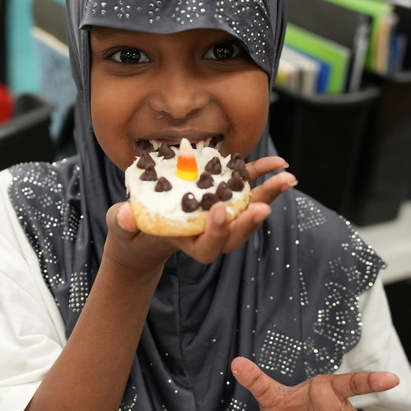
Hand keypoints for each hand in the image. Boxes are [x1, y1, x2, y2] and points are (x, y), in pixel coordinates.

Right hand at [105, 156, 296, 270]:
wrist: (144, 233)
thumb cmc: (132, 233)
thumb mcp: (123, 229)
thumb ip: (123, 223)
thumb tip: (125, 214)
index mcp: (188, 243)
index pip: (208, 247)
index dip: (217, 232)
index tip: (219, 211)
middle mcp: (209, 232)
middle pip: (236, 232)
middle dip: (251, 220)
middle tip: (265, 206)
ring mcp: (218, 215)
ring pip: (248, 210)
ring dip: (268, 195)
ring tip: (287, 178)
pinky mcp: (222, 197)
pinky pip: (245, 187)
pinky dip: (261, 175)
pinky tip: (278, 163)